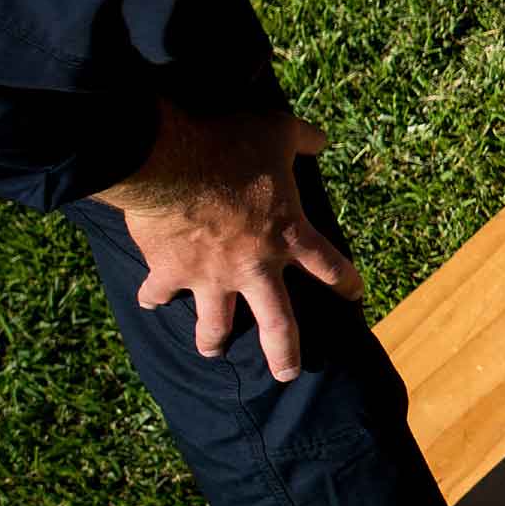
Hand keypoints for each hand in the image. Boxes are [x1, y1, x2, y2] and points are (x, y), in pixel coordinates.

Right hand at [100, 103, 363, 381]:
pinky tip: (150, 301)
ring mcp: (211, 276)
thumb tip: (322, 138)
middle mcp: (255, 266)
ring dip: (212, 340)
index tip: (354, 295)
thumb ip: (303, 139)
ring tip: (212, 351)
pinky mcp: (170, 273)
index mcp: (289, 235)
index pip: (328, 265)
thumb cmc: (230, 145)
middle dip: (284, 352)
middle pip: (278, 323)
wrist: (172, 161)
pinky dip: (153, 296)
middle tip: (288, 374)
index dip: (345, 281)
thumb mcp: (278, 132)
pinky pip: (160, 293)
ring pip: (215, 324)